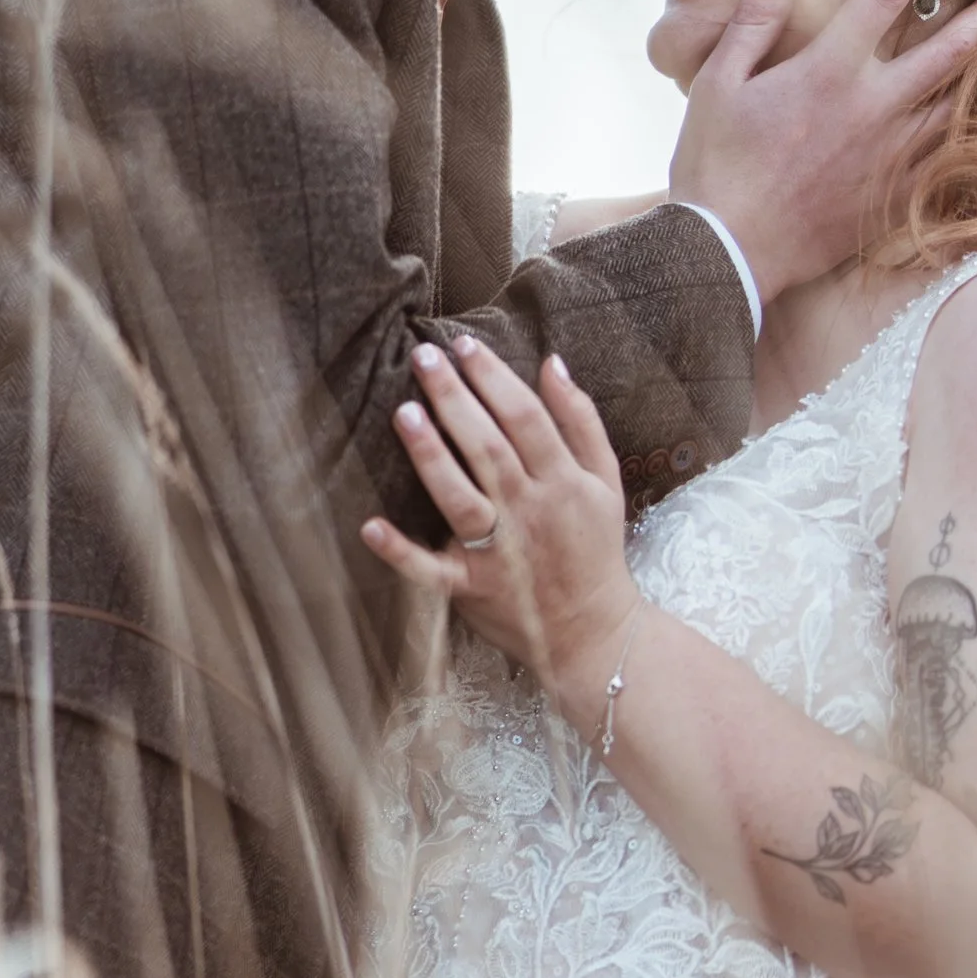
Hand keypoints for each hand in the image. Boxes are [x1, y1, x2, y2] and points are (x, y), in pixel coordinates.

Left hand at [364, 335, 639, 731]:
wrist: (594, 633)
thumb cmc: (595, 548)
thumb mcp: (605, 480)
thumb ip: (581, 420)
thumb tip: (552, 363)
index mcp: (562, 481)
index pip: (525, 418)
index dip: (494, 378)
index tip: (464, 345)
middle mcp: (530, 511)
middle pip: (489, 447)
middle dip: (456, 399)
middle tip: (423, 357)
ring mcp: (499, 552)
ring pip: (461, 497)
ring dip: (431, 456)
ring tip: (405, 413)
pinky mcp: (472, 589)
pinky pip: (432, 571)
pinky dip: (401, 552)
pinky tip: (371, 526)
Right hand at [666, 0, 976, 303]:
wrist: (728, 254)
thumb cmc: (715, 166)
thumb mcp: (718, 82)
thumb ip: (755, 20)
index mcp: (828, 70)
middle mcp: (872, 108)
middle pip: (949, 50)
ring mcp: (890, 156)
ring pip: (958, 104)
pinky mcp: (894, 196)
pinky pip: (948, 158)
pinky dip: (972, 134)